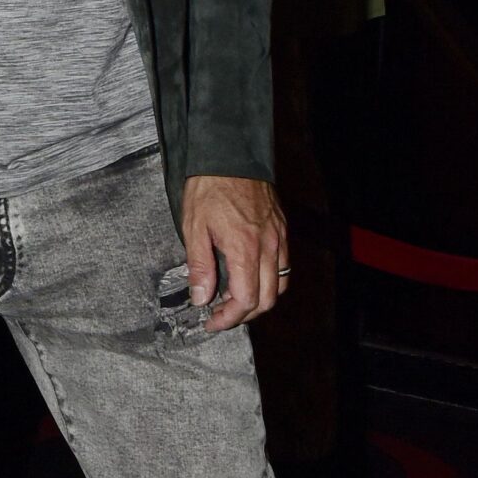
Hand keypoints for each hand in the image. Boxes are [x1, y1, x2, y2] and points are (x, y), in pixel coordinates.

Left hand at [181, 174, 287, 331]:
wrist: (230, 156)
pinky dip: (270, 281)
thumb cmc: (209, 188)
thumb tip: (200, 297)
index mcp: (244, 248)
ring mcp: (278, 238)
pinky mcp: (281, 230)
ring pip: (279, 285)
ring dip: (260, 300)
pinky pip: (284, 265)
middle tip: (221, 315)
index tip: (212, 321)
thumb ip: (199, 266)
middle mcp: (268, 246)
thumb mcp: (193, 227)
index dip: (229, 318)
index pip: (246, 299)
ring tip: (235, 300)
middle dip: (244, 314)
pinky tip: (250, 277)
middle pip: (267, 299)